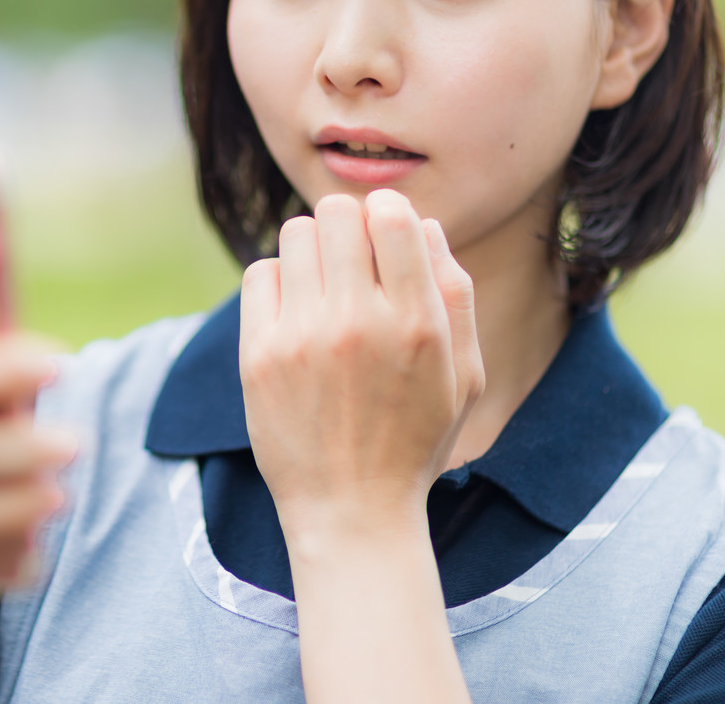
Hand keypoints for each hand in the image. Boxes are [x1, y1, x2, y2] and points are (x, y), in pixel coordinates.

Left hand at [238, 189, 482, 545]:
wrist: (352, 511)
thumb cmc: (415, 439)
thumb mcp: (464, 375)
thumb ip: (454, 294)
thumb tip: (419, 223)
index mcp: (420, 324)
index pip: (392, 215)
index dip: (386, 213)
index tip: (383, 235)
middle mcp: (360, 323)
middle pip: (337, 212)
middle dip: (346, 227)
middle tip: (350, 263)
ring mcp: (304, 338)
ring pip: (295, 234)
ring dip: (311, 251)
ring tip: (323, 289)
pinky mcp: (259, 355)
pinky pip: (261, 273)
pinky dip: (278, 283)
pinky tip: (295, 313)